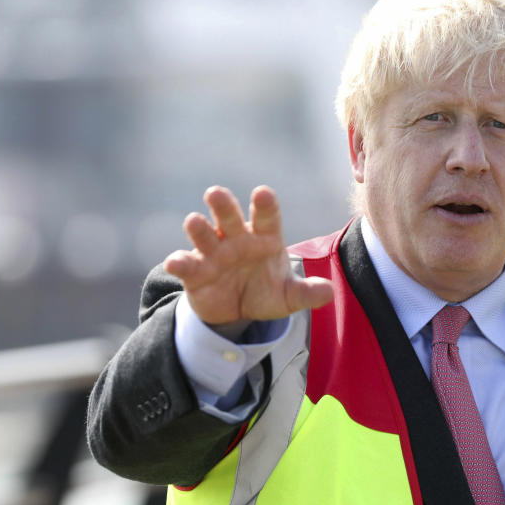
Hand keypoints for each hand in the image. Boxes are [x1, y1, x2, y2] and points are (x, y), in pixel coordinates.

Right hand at [163, 185, 333, 324]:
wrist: (238, 311)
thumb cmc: (266, 291)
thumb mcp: (289, 296)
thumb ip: (307, 292)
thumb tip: (329, 292)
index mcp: (264, 238)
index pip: (266, 217)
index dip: (264, 205)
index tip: (262, 193)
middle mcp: (237, 239)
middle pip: (229, 217)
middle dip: (223, 205)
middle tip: (215, 193)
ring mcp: (214, 253)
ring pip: (204, 234)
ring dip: (199, 228)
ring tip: (194, 221)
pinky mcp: (195, 272)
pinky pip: (186, 264)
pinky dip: (179, 262)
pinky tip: (175, 262)